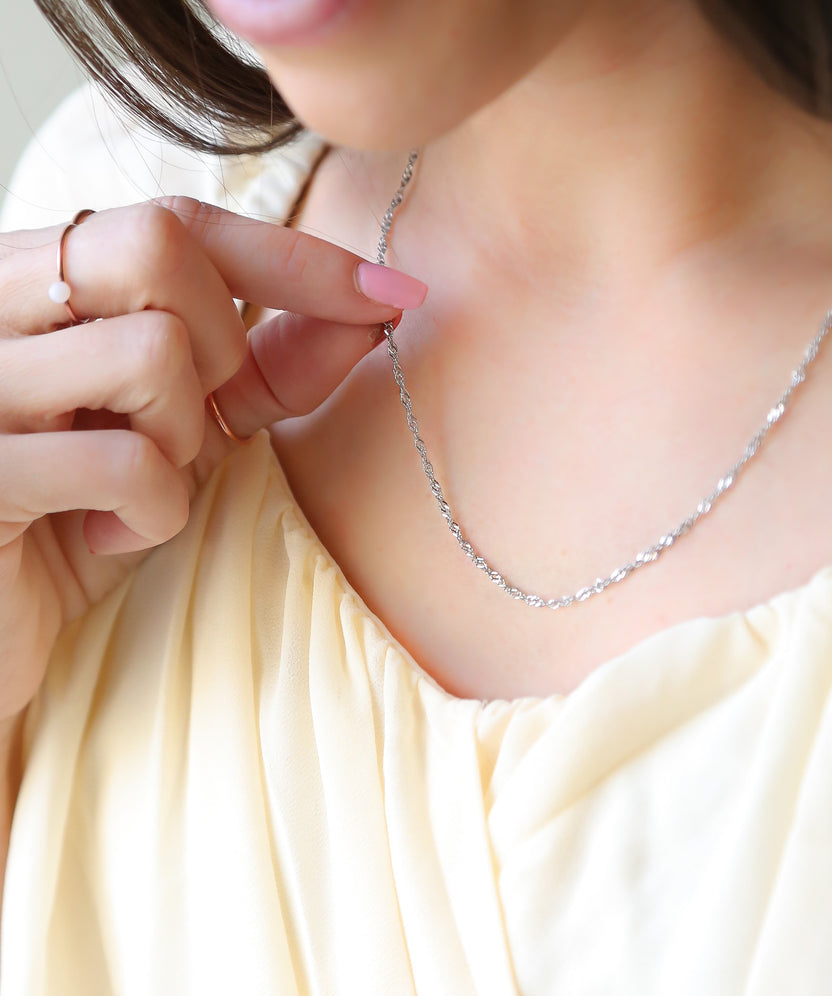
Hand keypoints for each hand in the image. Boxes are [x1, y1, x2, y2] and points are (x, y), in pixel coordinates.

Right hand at [0, 197, 426, 719]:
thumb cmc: (87, 514)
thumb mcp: (184, 433)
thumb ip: (263, 368)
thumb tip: (370, 314)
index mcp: (36, 282)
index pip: (175, 220)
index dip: (296, 257)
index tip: (392, 298)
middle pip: (156, 246)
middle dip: (217, 343)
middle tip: (188, 416)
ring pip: (150, 352)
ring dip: (182, 440)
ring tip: (135, 486)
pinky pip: (125, 463)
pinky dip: (152, 514)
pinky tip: (106, 535)